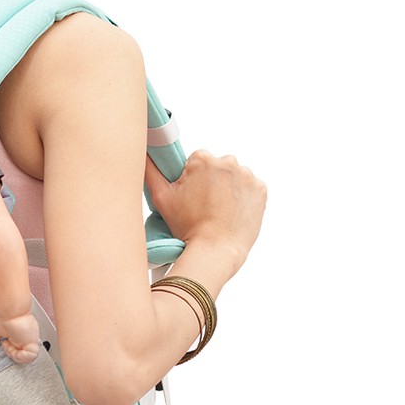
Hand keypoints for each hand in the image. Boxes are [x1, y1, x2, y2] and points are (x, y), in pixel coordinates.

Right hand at [0, 313, 41, 364]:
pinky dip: (20, 356)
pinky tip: (13, 346)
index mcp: (21, 336)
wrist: (10, 312)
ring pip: (27, 358)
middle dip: (12, 353)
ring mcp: (31, 341)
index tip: (5, 343)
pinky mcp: (33, 343)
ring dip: (14, 354)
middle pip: (23, 356)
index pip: (20, 350)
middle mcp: (27, 339)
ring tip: (9, 344)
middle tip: (6, 344)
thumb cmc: (6, 316)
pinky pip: (31, 356)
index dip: (12, 351)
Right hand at [145, 149, 265, 276]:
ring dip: (228, 189)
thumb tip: (143, 153)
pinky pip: (250, 188)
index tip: (190, 196)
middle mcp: (228, 162)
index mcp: (202, 159)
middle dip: (211, 182)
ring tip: (218, 211)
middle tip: (203, 206)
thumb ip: (150, 170)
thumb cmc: (187, 226)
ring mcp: (247, 176)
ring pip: (234, 177)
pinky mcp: (261, 190)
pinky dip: (243, 198)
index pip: (196, 162)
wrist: (215, 251)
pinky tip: (232, 212)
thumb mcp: (161, 197)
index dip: (191, 180)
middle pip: (216, 167)